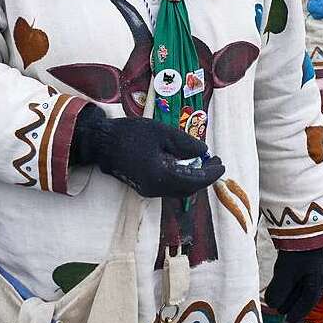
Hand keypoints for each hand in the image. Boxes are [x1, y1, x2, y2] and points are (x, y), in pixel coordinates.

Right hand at [70, 105, 224, 198]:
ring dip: (193, 178)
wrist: (101, 142)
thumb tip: (204, 151)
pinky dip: (181, 177)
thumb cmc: (130, 134)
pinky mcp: (143, 186)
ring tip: (202, 161)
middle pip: (188, 189)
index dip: (211, 173)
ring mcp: (148, 190)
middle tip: (214, 161)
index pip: (195, 180)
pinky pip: (169, 186)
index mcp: (161, 177)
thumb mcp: (162, 132)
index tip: (222, 163)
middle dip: (204, 177)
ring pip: (179, 190)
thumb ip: (185, 143)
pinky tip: (184, 164)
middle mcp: (156, 189)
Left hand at [264, 248, 322, 322]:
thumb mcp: (286, 272)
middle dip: (291, 304)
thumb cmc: (297, 250)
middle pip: (303, 295)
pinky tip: (277, 283)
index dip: (298, 313)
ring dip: (287, 293)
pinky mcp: (302, 256)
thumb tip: (272, 305)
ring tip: (275, 300)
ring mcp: (309, 265)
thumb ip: (280, 290)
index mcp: (317, 280)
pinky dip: (286, 281)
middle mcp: (316, 274)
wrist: (300, 224)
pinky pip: (295, 274)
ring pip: (298, 285)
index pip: (307, 301)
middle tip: (279, 313)